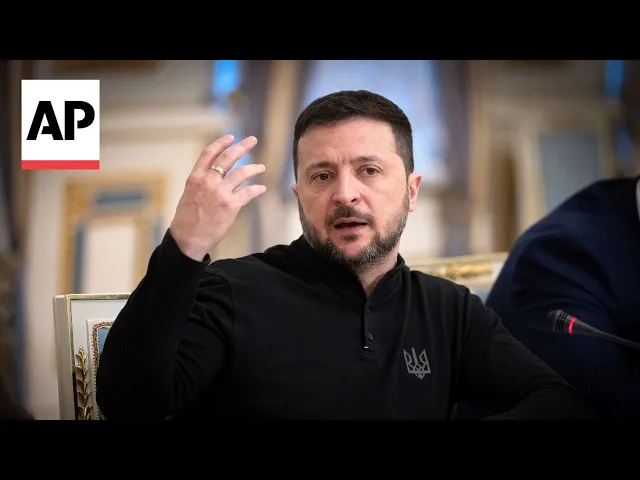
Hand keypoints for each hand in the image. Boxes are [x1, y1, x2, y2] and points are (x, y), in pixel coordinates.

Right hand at [169, 134, 265, 260]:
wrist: (188, 238)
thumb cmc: (188, 219)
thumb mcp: (190, 194)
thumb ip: (202, 182)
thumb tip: (216, 173)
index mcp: (196, 177)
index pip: (209, 153)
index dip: (221, 143)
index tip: (231, 137)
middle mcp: (208, 182)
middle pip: (228, 157)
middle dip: (242, 146)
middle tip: (253, 140)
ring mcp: (220, 193)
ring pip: (242, 172)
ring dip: (254, 168)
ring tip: (261, 167)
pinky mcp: (231, 205)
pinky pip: (248, 192)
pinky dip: (257, 189)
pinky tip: (261, 188)